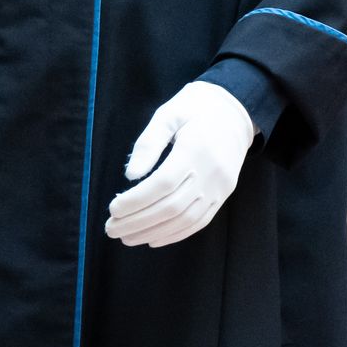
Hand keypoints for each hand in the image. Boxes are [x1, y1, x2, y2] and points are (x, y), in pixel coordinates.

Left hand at [104, 81, 254, 248]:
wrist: (234, 111)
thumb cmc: (194, 109)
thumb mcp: (167, 114)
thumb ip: (148, 143)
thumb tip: (131, 175)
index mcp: (195, 149)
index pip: (162, 184)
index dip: (136, 200)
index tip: (113, 208)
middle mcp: (211, 173)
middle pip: (171, 207)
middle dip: (138, 221)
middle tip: (111, 228)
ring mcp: (220, 187)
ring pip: (185, 219)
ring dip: (154, 232)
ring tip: (127, 237)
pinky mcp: (223, 195)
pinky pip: (200, 222)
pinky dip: (176, 234)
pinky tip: (154, 238)